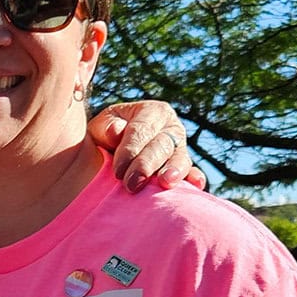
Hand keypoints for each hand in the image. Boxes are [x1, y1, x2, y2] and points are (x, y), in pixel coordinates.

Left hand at [88, 99, 205, 191]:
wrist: (112, 152)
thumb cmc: (106, 137)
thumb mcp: (101, 127)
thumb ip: (106, 127)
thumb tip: (116, 131)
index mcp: (152, 112)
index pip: (142, 129)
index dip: (130, 150)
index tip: (116, 172)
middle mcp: (171, 128)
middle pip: (162, 145)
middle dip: (146, 165)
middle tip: (131, 185)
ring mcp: (181, 149)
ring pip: (180, 158)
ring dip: (174, 171)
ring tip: (165, 182)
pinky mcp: (185, 169)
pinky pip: (193, 173)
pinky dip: (194, 179)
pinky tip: (196, 185)